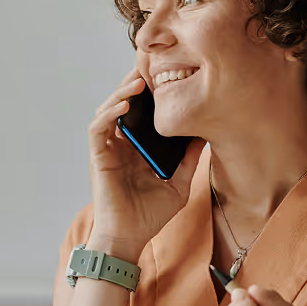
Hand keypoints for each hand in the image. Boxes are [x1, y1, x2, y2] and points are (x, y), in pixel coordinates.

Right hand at [87, 67, 205, 260]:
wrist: (130, 239)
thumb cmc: (149, 215)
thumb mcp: (179, 183)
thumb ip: (190, 160)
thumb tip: (208, 135)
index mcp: (137, 148)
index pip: (141, 112)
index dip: (149, 92)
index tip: (166, 75)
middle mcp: (121, 144)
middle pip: (123, 104)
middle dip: (134, 83)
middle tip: (151, 66)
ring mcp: (108, 150)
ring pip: (108, 110)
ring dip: (121, 93)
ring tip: (138, 81)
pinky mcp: (98, 157)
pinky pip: (98, 129)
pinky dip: (109, 114)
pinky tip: (125, 105)